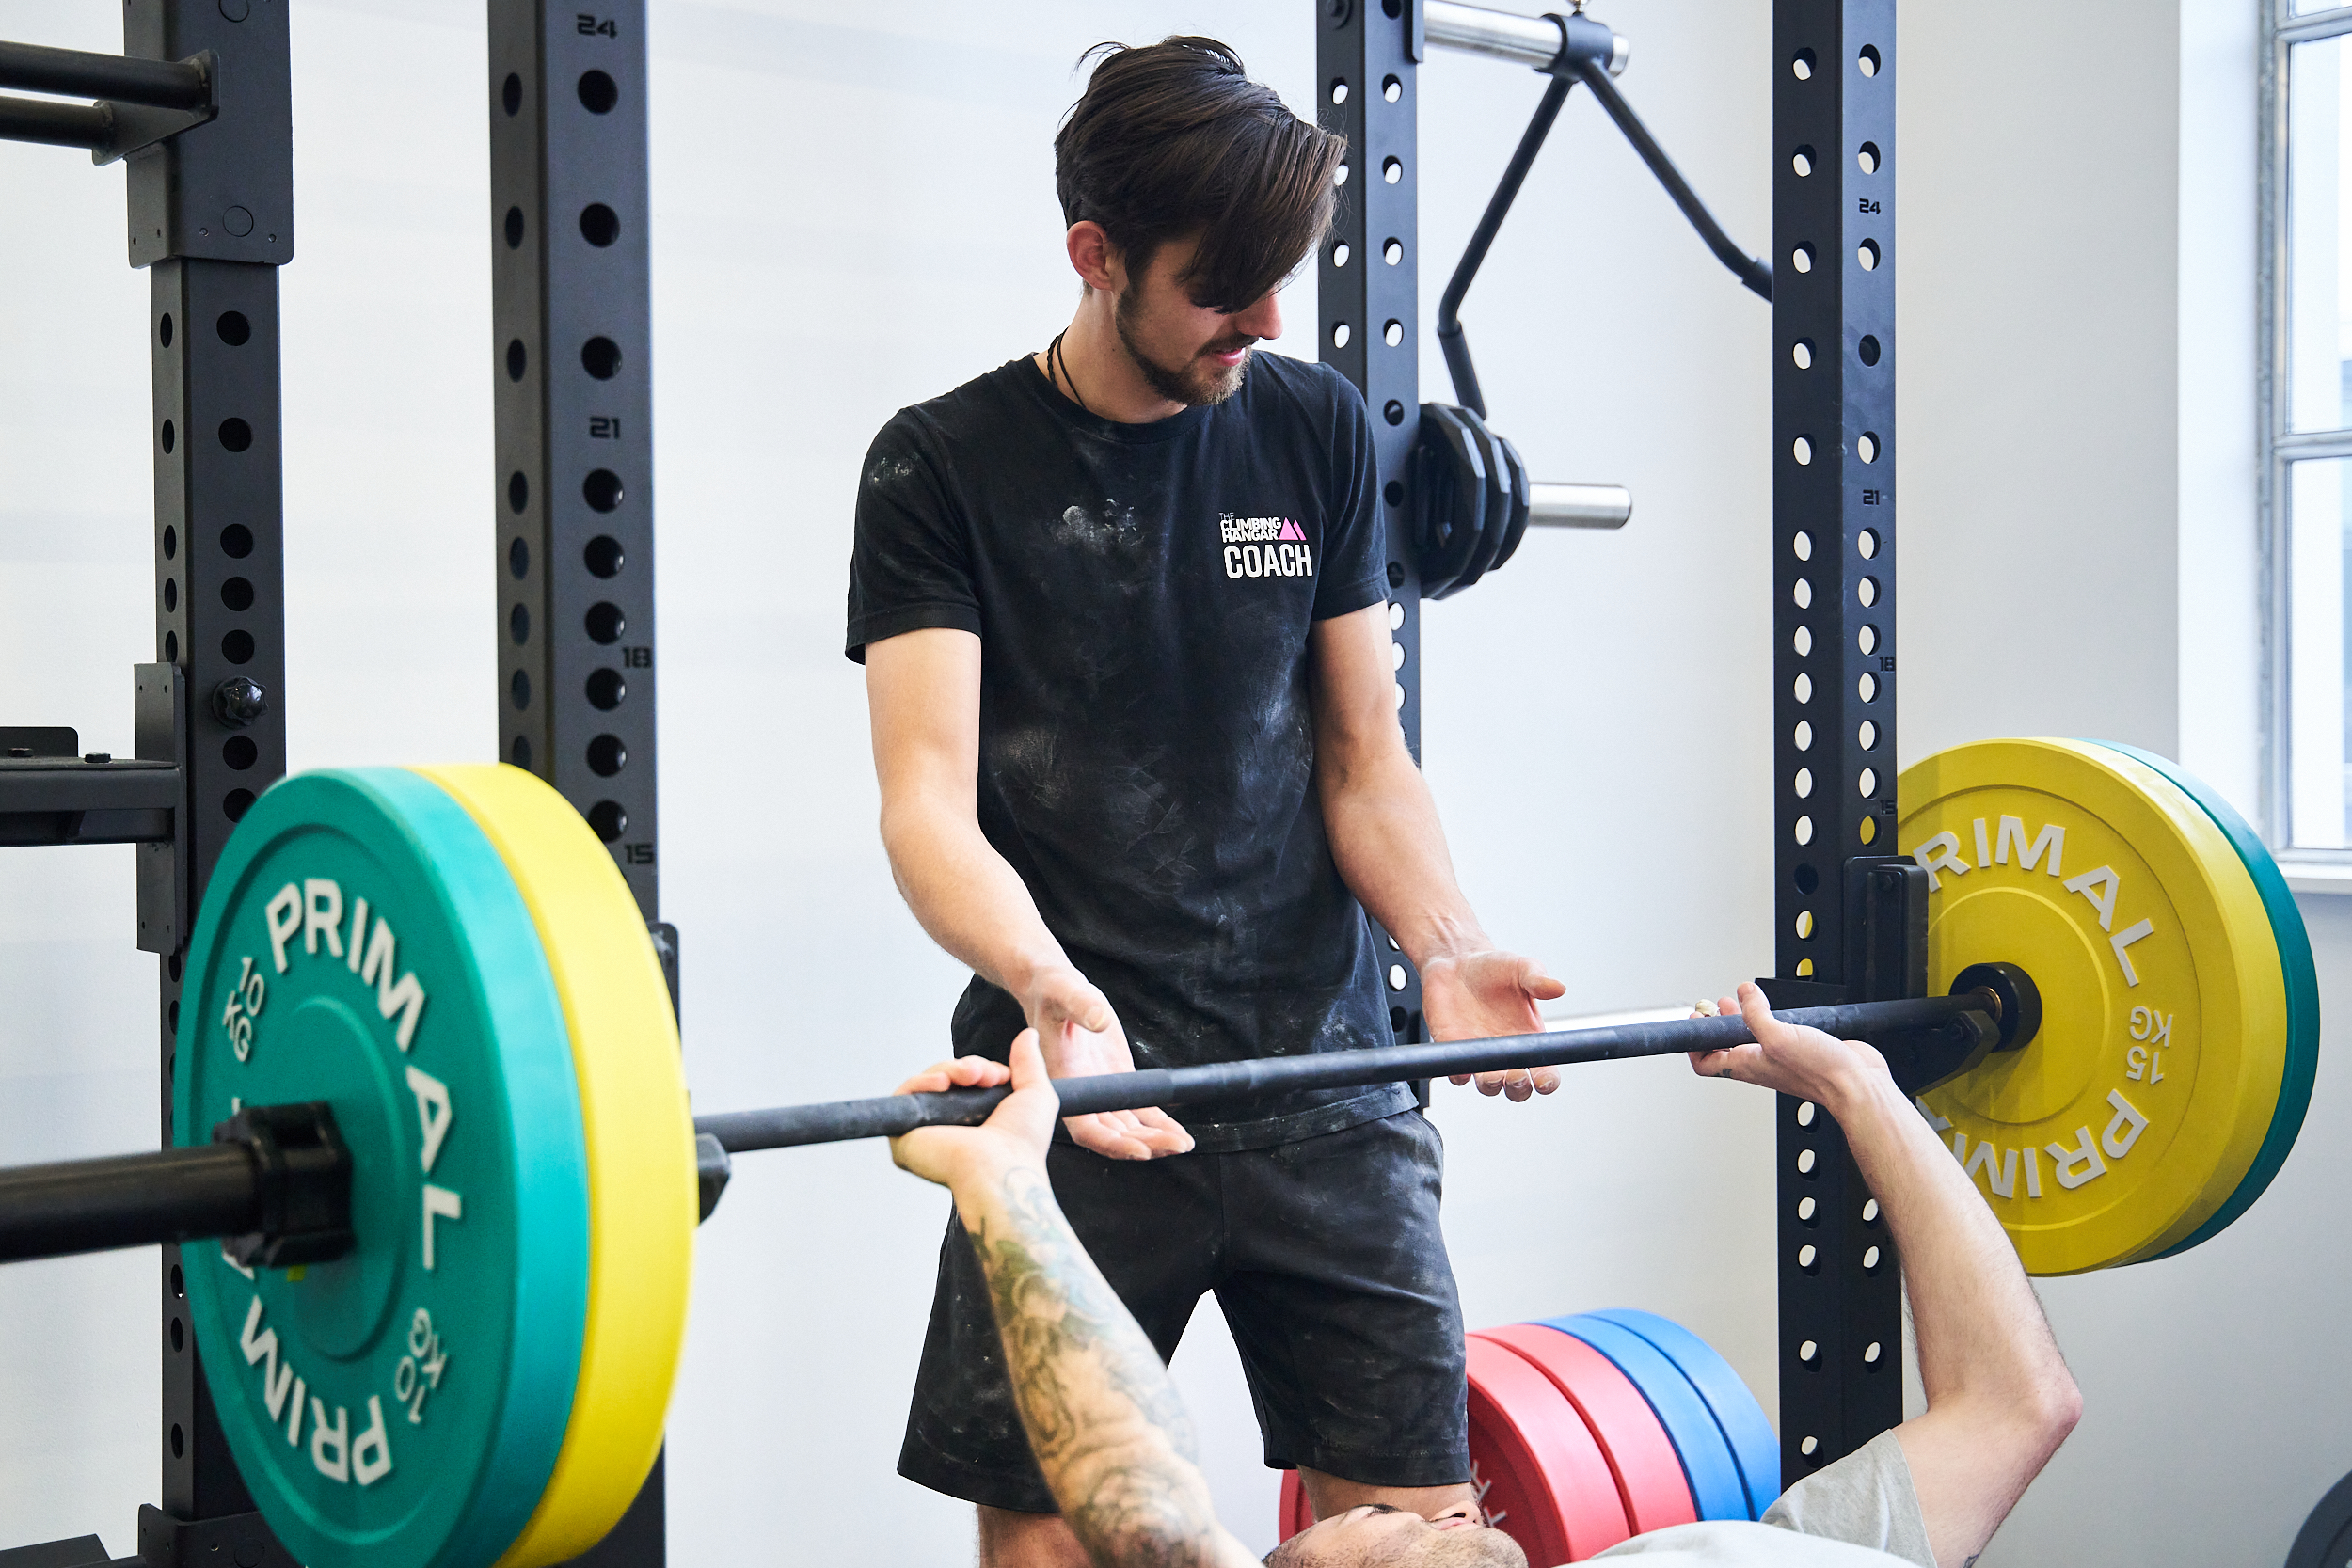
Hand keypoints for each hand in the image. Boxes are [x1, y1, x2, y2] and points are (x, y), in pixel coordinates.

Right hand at [889, 1028, 1061, 1191]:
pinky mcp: (904, 1138)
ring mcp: (924, 1133)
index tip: (1000, 1074)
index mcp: (974, 1122)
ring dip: (949, 1070)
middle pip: (945, 1078)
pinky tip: (943, 1083)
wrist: (1002, 1168)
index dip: (980, 1069)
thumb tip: (1028, 1035)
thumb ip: (1029, 1063)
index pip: (965, 1082)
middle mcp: (947, 1128)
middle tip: (985, 1075)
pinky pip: (904, 1095)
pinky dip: (922, 1082)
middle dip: (966, 1067)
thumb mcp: (1035, 1094)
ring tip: (970, 1077)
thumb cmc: (1022, 1144)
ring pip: (927, 1082)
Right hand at [1020, 965, 1194, 1159]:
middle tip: (1176, 1145)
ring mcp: (1102, 1091)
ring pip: (1130, 1128)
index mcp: (1063, 1084)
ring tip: (1183, 1143)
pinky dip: (1160, 1124)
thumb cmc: (1053, 992)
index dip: (1111, 1143)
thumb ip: (1082, 1006)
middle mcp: (1082, 1095)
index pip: (1086, 1128)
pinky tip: (1179, 1134)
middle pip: (1113, 1135)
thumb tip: (1100, 1021)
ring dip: (1156, 1139)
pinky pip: (1141, 1111)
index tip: (1140, 1151)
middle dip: (1144, 1145)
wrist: (1058, 989)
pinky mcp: (1120, 1082)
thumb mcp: (1064, 993)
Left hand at [1422, 949, 1566, 1100]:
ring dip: (1490, 1085)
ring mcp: (1479, 1054)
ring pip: (1488, 1086)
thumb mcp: (1521, 968)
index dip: (1547, 1081)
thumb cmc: (1494, 968)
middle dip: (1518, 1089)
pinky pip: (1457, 1072)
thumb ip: (1539, 979)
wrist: (1456, 961)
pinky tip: (1461, 1067)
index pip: (1545, 1071)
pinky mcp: (1452, 1050)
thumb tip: (1558, 988)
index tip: (1544, 1080)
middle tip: (1515, 1077)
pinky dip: (1459, 1074)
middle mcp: (1506, 1052)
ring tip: (1491, 1075)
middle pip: (1517, 1089)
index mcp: (1530, 1038)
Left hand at [1686, 981, 1889, 1107]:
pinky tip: (1773, 1007)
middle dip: (1716, 1025)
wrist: (1857, 1084)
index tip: (1695, 1022)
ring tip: (1735, 1001)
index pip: (1706, 1063)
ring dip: (1740, 1018)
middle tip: (1712, 1008)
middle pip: (1726, 1046)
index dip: (1695, 1044)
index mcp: (1747, 1066)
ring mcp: (1780, 1057)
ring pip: (1751, 1038)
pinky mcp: (1801, 1049)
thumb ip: (1756, 1014)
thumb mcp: (1778, 1036)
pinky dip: (1769, 1017)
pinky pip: (1776, 1032)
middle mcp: (1761, 1064)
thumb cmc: (1819, 1072)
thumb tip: (1744, 993)